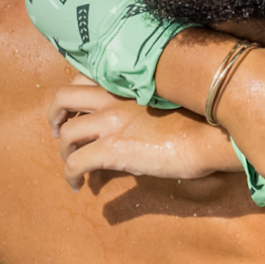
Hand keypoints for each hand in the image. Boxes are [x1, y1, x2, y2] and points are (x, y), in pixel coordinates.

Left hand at [50, 84, 237, 189]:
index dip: (74, 95)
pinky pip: (77, 163)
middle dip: (55, 116)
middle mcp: (112, 98)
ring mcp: (110, 122)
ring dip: (64, 152)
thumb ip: (140, 108)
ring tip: (72, 166)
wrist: (210, 135)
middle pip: (63, 98)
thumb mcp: (163, 103)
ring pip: (67, 134)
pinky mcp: (112, 149)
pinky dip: (71, 175)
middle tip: (59, 133)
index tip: (77, 111)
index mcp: (125, 84)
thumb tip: (133, 131)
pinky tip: (78, 186)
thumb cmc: (199, 121)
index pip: (84, 78)